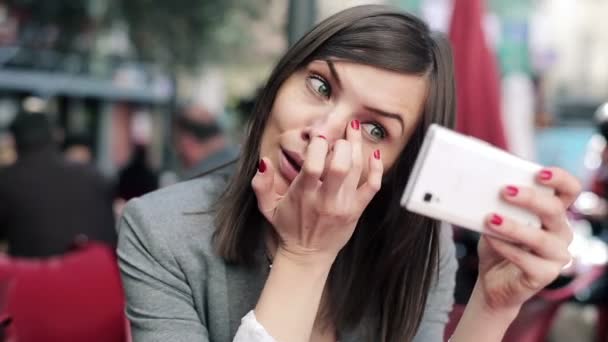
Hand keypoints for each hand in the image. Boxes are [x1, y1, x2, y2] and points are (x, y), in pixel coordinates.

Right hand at [251, 121, 382, 261]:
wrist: (308, 255)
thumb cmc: (288, 227)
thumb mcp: (267, 207)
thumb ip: (261, 184)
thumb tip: (264, 161)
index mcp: (303, 194)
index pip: (312, 165)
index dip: (317, 146)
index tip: (318, 137)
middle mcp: (325, 199)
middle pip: (339, 166)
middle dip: (340, 144)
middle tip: (338, 135)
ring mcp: (343, 205)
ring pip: (355, 170)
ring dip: (357, 146)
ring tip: (354, 128)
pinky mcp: (356, 210)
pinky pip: (372, 187)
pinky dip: (377, 168)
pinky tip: (375, 154)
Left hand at [476, 167, 580, 312]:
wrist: (492, 280)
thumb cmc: (498, 243)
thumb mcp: (497, 218)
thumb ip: (498, 203)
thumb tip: (482, 184)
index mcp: (554, 213)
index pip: (570, 190)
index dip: (560, 179)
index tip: (540, 173)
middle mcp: (561, 232)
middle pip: (555, 210)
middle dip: (530, 198)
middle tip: (504, 191)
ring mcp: (556, 255)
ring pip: (541, 238)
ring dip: (514, 226)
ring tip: (490, 218)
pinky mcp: (545, 275)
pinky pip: (528, 261)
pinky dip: (506, 248)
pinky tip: (490, 239)